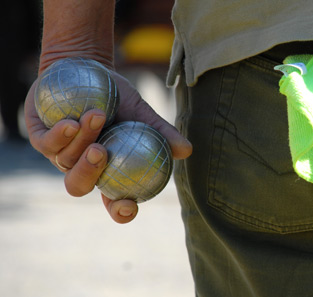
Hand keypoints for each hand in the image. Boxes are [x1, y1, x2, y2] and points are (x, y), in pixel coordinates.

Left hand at [25, 69, 191, 223]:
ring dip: (81, 140)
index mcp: (107, 172)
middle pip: (79, 187)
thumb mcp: (142, 113)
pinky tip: (72, 121)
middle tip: (103, 152)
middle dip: (89, 174)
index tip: (128, 204)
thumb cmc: (117, 96)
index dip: (119, 211)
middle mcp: (81, 167)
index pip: (113, 201)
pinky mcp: (40, 137)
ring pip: (64, 160)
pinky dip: (59, 135)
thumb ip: (162, 133)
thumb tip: (187, 150)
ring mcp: (58, 154)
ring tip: (98, 115)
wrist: (85, 68)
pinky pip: (47, 143)